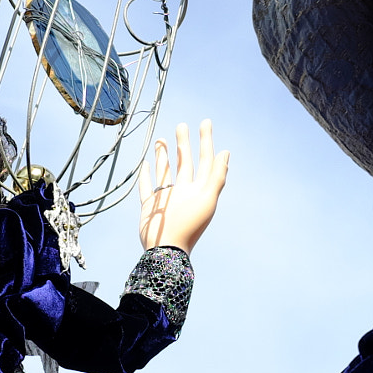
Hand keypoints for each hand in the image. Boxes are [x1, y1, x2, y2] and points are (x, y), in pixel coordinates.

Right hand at [139, 121, 229, 253]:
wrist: (165, 249)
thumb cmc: (188, 225)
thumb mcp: (207, 198)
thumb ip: (216, 175)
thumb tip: (225, 152)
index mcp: (199, 189)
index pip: (205, 160)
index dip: (207, 142)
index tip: (205, 123)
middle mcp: (183, 191)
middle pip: (185, 162)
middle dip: (185, 143)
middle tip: (183, 125)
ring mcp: (166, 198)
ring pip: (166, 171)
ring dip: (165, 156)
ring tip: (162, 139)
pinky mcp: (150, 205)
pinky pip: (147, 186)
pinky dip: (147, 175)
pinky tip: (146, 163)